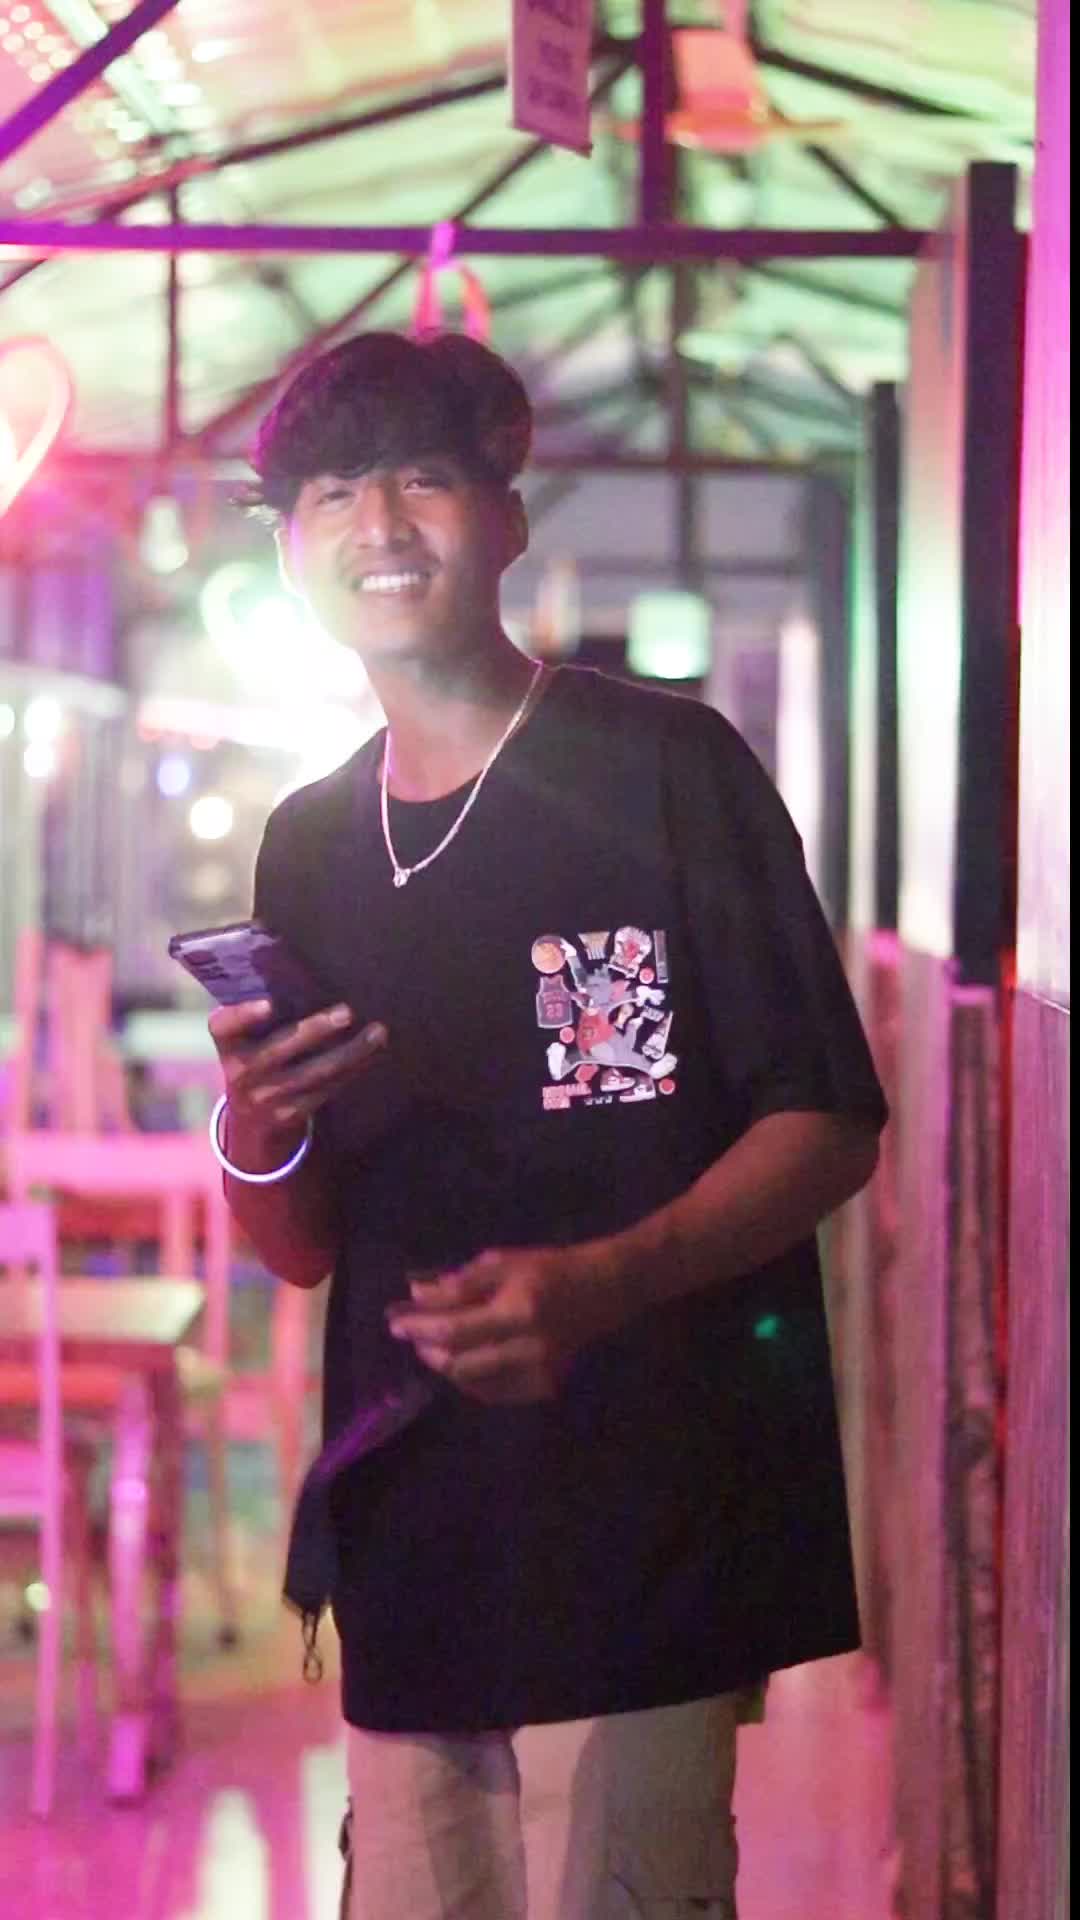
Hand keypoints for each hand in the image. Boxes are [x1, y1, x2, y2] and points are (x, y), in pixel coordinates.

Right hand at [209, 998, 387, 1155]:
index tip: (269, 1004)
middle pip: (279, 1049)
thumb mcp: (245, 1038)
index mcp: (228, 1043)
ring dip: (350, 1052)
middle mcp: (241, 1071)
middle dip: (315, 1031)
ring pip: (314, 1072)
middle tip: (347, 1012)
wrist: (251, 1118)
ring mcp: (266, 1096)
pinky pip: (327, 1090)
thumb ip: (263, 1013)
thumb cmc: (256, 1056)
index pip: (224, 1026)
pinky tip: (373, 1054)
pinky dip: (353, 1070)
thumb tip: (304, 973)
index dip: (244, 1015)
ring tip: (377, 1033)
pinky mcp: (290, 1114)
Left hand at [385, 1243, 627, 1404]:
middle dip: (427, 1349)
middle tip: (411, 1334)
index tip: (395, 1322)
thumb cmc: (550, 1268)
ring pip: (473, 1382)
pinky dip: (470, 1380)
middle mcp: (528, 1348)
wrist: (602, 1290)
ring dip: (445, 1365)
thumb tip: (418, 1295)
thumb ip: (460, 1284)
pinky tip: (461, 1362)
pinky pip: (494, 1392)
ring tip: (432, 1347)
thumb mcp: (504, 1264)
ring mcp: (538, 1373)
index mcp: (519, 1310)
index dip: (420, 1327)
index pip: (455, 1328)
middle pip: (459, 1362)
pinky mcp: (544, 1387)